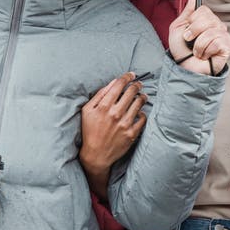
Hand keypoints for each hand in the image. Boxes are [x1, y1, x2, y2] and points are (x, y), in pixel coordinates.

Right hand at [80, 72, 147, 200]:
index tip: (131, 75)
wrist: (96, 154)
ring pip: (139, 103)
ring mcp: (125, 124)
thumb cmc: (90, 131)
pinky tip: (140, 112)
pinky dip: (143, 113)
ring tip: (142, 96)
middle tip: (139, 84)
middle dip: (137, 85)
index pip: (119, 85)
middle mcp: (115, 113)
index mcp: (104, 106)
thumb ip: (99, 95)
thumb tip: (112, 83)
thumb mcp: (87, 111)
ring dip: (142, 97)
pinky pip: (143, 119)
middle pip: (132, 92)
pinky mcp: (132, 134)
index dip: (127, 77)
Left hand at [168, 0, 229, 75]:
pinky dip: (206, 51)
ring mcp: (224, 37)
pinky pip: (217, 42)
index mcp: (206, 21)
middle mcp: (217, 27)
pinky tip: (206, 56)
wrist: (185, 69)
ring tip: (197, 52)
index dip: (193, 21)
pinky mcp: (228, 48)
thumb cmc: (182, 51)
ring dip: (199, 45)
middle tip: (190, 41)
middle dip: (194, 31)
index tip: (187, 32)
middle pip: (208, 18)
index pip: (204, 10)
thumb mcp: (178, 28)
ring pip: (211, 31)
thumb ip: (187, 11)